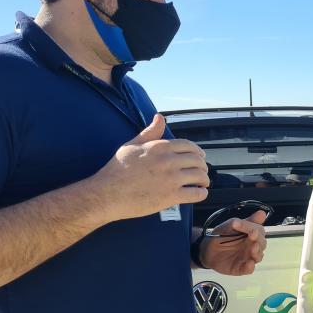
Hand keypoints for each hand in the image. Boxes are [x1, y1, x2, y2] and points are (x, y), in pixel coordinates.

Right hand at [90, 114, 208, 221]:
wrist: (107, 193)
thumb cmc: (117, 170)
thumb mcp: (131, 145)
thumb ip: (149, 132)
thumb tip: (160, 117)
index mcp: (160, 147)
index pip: (189, 146)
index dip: (197, 152)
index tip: (200, 157)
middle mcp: (168, 160)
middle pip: (197, 161)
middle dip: (202, 166)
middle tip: (201, 172)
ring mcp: (171, 178)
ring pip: (200, 176)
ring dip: (204, 180)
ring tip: (202, 183)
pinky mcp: (171, 196)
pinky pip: (196, 194)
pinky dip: (201, 193)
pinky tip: (199, 193)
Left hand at [200, 210, 266, 274]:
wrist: (206, 250)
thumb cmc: (220, 236)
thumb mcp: (229, 225)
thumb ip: (244, 221)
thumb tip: (262, 213)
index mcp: (251, 234)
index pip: (259, 230)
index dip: (254, 228)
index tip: (247, 227)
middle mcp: (252, 246)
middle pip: (262, 244)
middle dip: (258, 240)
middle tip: (253, 236)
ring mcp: (248, 257)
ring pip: (258, 257)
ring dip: (257, 253)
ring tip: (253, 248)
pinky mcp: (241, 268)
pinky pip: (249, 269)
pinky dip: (250, 267)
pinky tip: (249, 264)